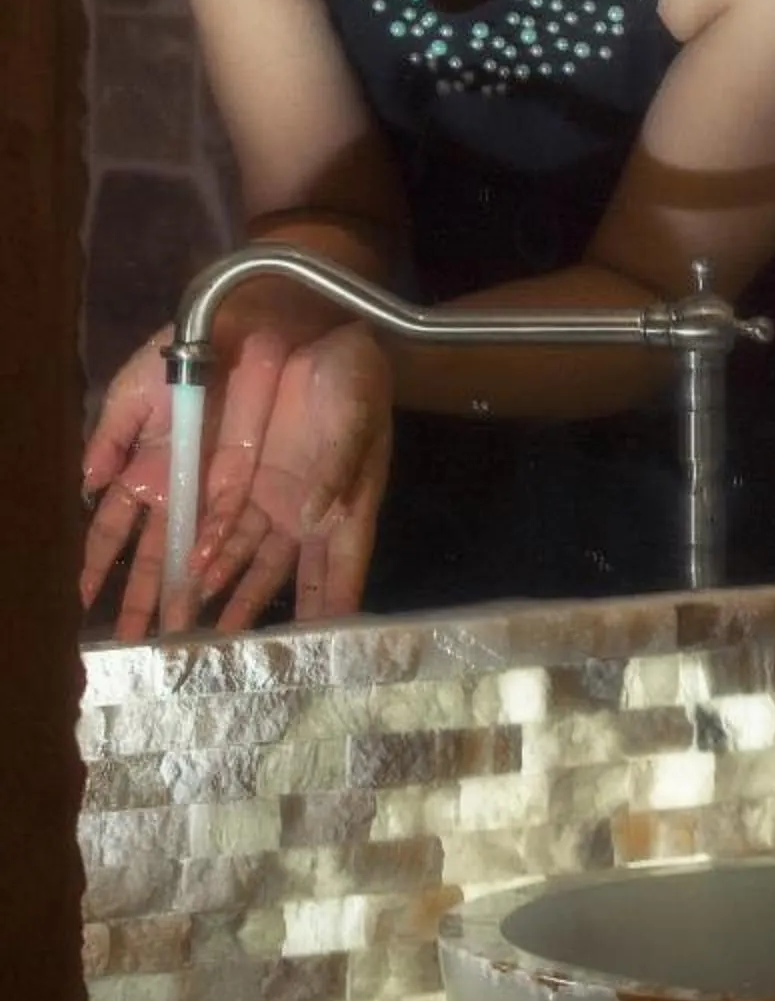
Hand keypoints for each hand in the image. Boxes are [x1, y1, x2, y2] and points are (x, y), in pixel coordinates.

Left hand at [81, 320, 389, 637]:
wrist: (322, 336)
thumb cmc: (355, 380)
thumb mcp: (355, 418)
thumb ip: (336, 468)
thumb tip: (317, 518)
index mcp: (348, 507)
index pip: (343, 572)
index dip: (335, 611)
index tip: (326, 655)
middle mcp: (311, 514)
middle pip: (292, 580)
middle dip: (275, 622)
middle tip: (255, 665)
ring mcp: (276, 498)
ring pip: (252, 563)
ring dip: (231, 597)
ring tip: (209, 637)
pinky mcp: (246, 478)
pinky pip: (225, 527)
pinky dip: (211, 555)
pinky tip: (194, 581)